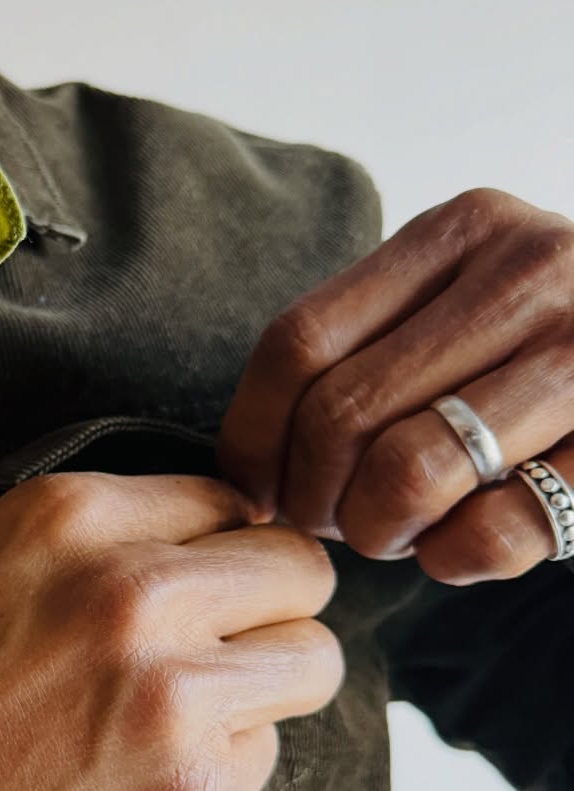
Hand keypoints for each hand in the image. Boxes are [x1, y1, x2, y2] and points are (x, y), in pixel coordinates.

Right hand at [0, 470, 341, 790]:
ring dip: (264, 684)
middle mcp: (135, 595)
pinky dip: (218, 768)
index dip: (215, 545)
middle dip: (268, 604)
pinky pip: (265, 757)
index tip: (198, 582)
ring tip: (184, 715)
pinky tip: (138, 779)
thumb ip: (95, 534)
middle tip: (218, 648)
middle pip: (299, 569)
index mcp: (73, 519)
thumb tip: (207, 534)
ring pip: (312, 662)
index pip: (230, 497)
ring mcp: (173, 701)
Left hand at [218, 187, 573, 583]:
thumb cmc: (552, 346)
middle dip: (313, 498)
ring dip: (380, 530)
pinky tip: (462, 546)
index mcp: (466, 229)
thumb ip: (368, 345)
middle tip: (333, 521)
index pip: (298, 342)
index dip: (251, 437)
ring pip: (410, 473)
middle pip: (341, 415)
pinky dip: (453, 561)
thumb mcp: (468, 299)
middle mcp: (532, 272)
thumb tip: (247, 468)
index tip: (254, 488)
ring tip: (399, 530)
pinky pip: (494, 534)